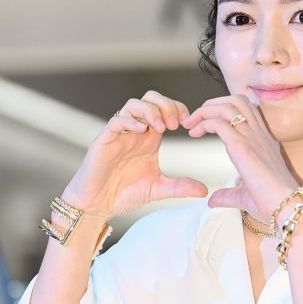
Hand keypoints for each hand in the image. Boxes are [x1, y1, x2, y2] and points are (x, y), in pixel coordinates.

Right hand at [63, 90, 208, 218]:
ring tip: (161, 127)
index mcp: (149, 137)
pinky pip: (116, 121)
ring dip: (150, 111)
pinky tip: (142, 131)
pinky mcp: (104, 140)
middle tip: (176, 124)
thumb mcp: (158, 188)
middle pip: (150, 99)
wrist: (98, 204)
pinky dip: (130, 121)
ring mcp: (120, 133)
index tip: (188, 124)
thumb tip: (204, 190)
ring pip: (133, 104)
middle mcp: (135, 131)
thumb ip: (180, 187)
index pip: (165, 109)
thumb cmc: (124, 193)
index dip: (178, 109)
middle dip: (166, 105)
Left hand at [181, 94, 299, 221]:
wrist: (286, 207)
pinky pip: (219, 122)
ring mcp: (252, 137)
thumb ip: (228, 194)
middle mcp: (259, 134)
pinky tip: (194, 133)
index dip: (225, 110)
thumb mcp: (245, 196)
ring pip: (227, 106)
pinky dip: (203, 122)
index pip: (247, 110)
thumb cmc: (272, 204)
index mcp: (263, 142)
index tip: (207, 124)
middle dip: (212, 104)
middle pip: (237, 100)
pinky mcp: (242, 146)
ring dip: (205, 110)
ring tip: (190, 123)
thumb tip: (212, 200)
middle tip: (194, 119)